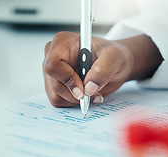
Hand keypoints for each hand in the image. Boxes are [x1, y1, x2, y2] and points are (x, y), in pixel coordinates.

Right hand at [43, 32, 161, 107]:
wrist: (114, 65)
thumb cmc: (112, 56)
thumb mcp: (114, 57)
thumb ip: (103, 69)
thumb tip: (89, 86)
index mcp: (63, 42)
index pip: (53, 64)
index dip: (67, 79)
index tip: (83, 88)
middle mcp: (53, 55)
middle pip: (55, 83)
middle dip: (76, 93)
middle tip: (94, 91)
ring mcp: (53, 72)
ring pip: (55, 95)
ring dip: (76, 99)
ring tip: (94, 92)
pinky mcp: (55, 85)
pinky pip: (58, 101)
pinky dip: (74, 103)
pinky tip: (87, 96)